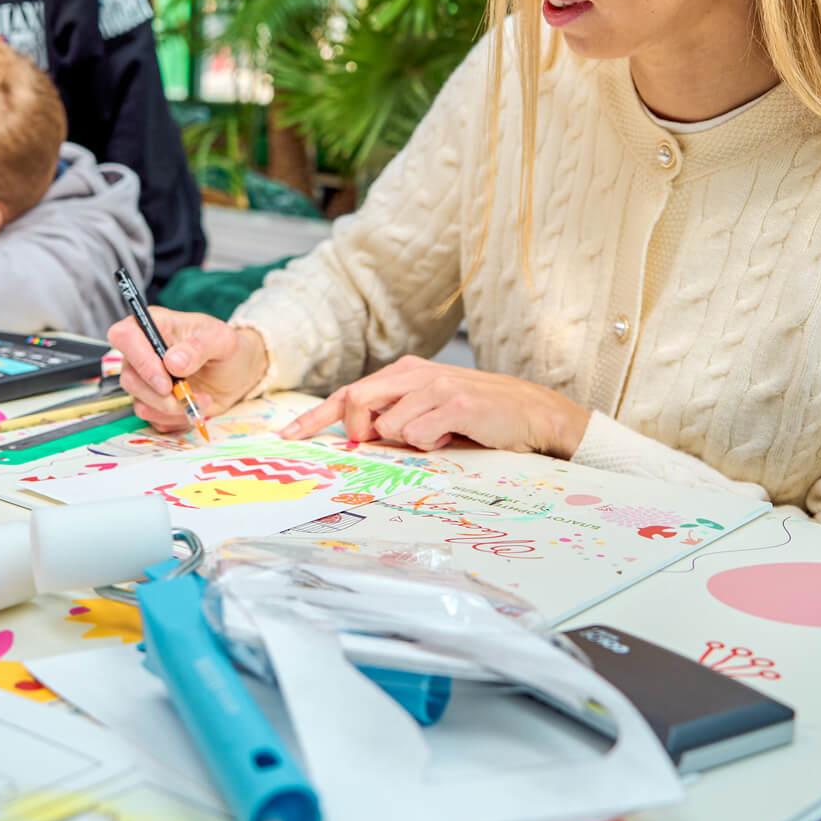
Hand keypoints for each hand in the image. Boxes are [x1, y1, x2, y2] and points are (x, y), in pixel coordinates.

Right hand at [106, 308, 268, 434]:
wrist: (236, 374)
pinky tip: (194, 407)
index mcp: (153, 325)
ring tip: (201, 399)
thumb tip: (172, 362)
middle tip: (189, 394)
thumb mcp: (221, 340)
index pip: (123, 336)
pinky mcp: (152, 403)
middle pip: (129, 377)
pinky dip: (176, 419)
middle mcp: (141, 353)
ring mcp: (144, 380)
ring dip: (173, 409)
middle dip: (161, 395)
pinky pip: (153, 419)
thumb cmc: (226, 348)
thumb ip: (198, 347)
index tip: (165, 380)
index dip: (139, 360)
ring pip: (140, 403)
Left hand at [282, 355, 591, 455]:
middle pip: (356, 403)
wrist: (532, 412)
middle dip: (360, 434)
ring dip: (409, 443)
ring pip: (389, 425)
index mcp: (403, 374)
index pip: (347, 393)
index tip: (289, 437)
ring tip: (440, 437)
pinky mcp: (456, 403)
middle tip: (386, 446)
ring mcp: (435, 386)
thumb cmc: (476, 417)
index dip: (315, 416)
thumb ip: (393, 420)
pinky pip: (420, 433)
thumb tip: (357, 439)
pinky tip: (453, 437)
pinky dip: (432, 444)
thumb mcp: (429, 412)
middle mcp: (414, 374)